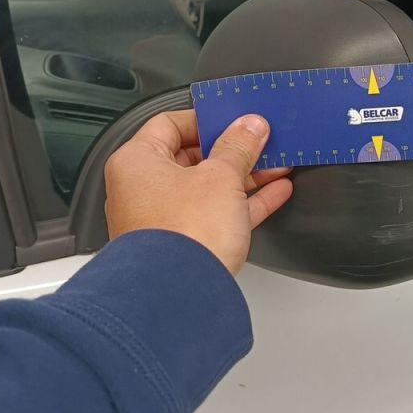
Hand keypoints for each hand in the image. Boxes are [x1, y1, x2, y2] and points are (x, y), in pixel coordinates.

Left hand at [104, 110, 292, 274]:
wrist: (180, 293)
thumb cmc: (181, 235)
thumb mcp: (221, 176)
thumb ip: (238, 146)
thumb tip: (249, 127)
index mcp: (136, 162)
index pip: (170, 123)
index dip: (206, 119)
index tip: (235, 120)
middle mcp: (142, 189)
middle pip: (192, 157)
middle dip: (232, 151)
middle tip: (260, 143)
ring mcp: (162, 219)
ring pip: (209, 188)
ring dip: (245, 176)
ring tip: (276, 166)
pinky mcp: (184, 244)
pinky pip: (218, 214)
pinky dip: (244, 203)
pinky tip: (274, 192)